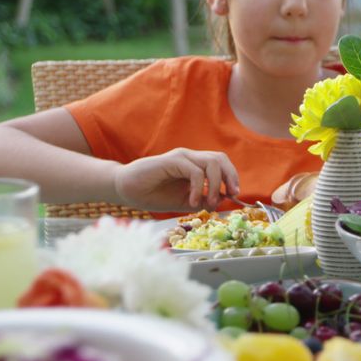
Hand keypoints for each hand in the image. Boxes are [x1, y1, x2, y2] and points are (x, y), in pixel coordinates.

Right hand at [114, 149, 240, 211]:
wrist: (126, 190)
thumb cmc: (153, 194)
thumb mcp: (184, 201)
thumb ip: (202, 199)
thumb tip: (222, 199)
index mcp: (195, 165)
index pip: (221, 164)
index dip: (231, 177)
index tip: (234, 195)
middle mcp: (190, 157)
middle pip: (220, 158)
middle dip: (230, 176)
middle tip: (231, 195)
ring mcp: (181, 157)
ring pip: (211, 163)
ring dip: (215, 184)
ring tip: (208, 202)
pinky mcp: (172, 161)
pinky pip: (195, 171)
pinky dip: (199, 187)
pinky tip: (192, 201)